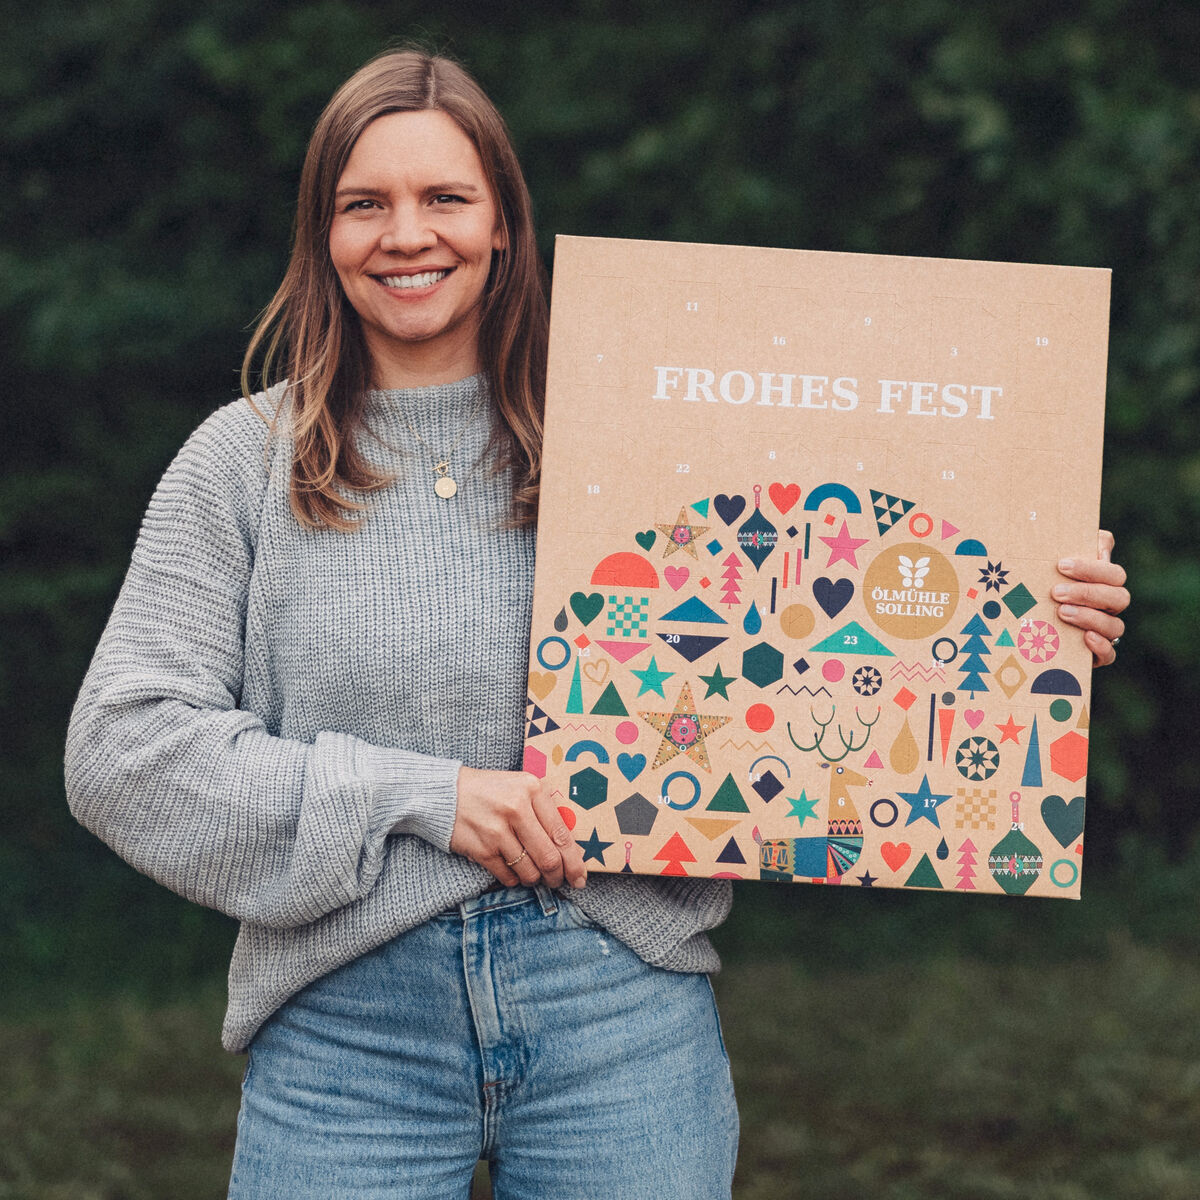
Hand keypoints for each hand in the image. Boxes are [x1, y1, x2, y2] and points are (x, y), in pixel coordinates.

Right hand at [450, 766, 586, 888]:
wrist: (444, 794)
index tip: (580, 876)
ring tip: (533, 875)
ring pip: (529, 871)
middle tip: (558, 881)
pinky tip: (512, 872)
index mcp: (532, 789)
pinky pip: (508, 877)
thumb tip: (569, 848)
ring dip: (534, 879)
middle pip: (549, 857)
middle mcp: (516, 808)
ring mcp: (497, 831)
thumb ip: (544, 810)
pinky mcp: (481, 849)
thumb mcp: (520, 787)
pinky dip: (514, 880)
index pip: (561, 833)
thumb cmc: (489, 791)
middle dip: (557, 876)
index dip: (574, 860)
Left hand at [1051, 529, 1128, 666]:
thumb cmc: (1044, 584)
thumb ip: (1076, 544)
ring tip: (1062, 612)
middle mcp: (1109, 607)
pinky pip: (1110, 654)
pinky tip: (1086, 638)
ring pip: (1115, 626)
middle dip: (1087, 593)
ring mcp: (1105, 631)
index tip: (1061, 565)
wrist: (1026, 626)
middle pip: (1119, 598)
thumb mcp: (1053, 563)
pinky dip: (1101, 646)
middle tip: (1056, 593)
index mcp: (1104, 583)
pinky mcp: (1096, 654)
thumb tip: (1096, 541)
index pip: (1113, 573)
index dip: (1091, 568)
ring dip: (1090, 618)